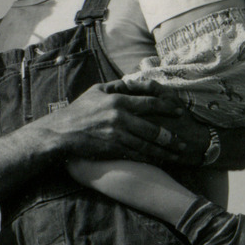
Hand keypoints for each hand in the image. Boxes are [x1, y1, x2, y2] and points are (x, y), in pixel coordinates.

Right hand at [46, 79, 187, 163]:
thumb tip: (133, 82)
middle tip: (183, 142)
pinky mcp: (113, 149)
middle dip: (171, 137)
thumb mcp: (95, 91)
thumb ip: (117, 87)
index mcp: (118, 101)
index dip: (167, 107)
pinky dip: (149, 158)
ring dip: (165, 151)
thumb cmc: (77, 111)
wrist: (61, 133)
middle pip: (153, 128)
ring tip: (177, 154)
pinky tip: (159, 161)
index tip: (178, 112)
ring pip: (147, 144)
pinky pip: (136, 154)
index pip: (149, 103)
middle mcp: (120, 118)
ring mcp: (117, 135)